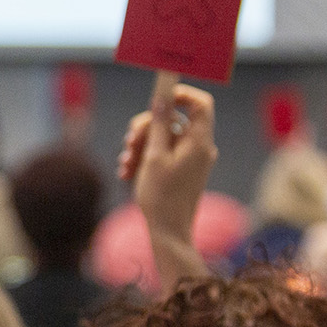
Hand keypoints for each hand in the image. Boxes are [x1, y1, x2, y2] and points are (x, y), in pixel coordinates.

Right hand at [117, 78, 217, 252]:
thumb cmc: (162, 196)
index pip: (200, 103)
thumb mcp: (154, 156)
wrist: (168, 232)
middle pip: (174, 119)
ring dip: (141, 144)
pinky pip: (163, 152)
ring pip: (163, 136)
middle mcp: (199, 147)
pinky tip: (128, 171)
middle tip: (130, 141)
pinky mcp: (182, 169)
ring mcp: (191, 159)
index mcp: (199, 142)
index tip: (157, 98)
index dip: (180, 94)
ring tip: (126, 162)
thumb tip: (163, 94)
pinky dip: (146, 157)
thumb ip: (159, 123)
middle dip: (147, 126)